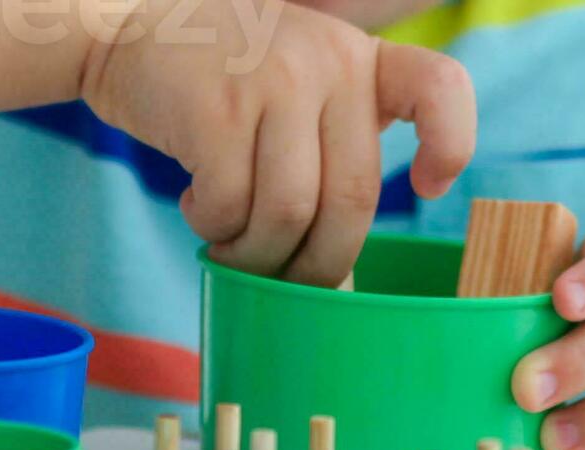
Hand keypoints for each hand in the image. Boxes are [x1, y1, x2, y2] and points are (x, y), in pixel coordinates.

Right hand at [81, 0, 475, 284]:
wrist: (132, 27)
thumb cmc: (227, 81)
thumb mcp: (300, 88)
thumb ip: (333, 153)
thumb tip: (339, 286)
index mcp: (361, 60)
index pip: (441, 87)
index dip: (452, 144)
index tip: (430, 187)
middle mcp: (327, 64)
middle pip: (352, 199)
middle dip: (319, 263)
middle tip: (286, 279)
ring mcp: (272, 82)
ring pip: (288, 214)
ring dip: (257, 255)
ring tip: (232, 245)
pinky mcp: (215, 110)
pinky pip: (231, 207)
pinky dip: (215, 228)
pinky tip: (200, 206)